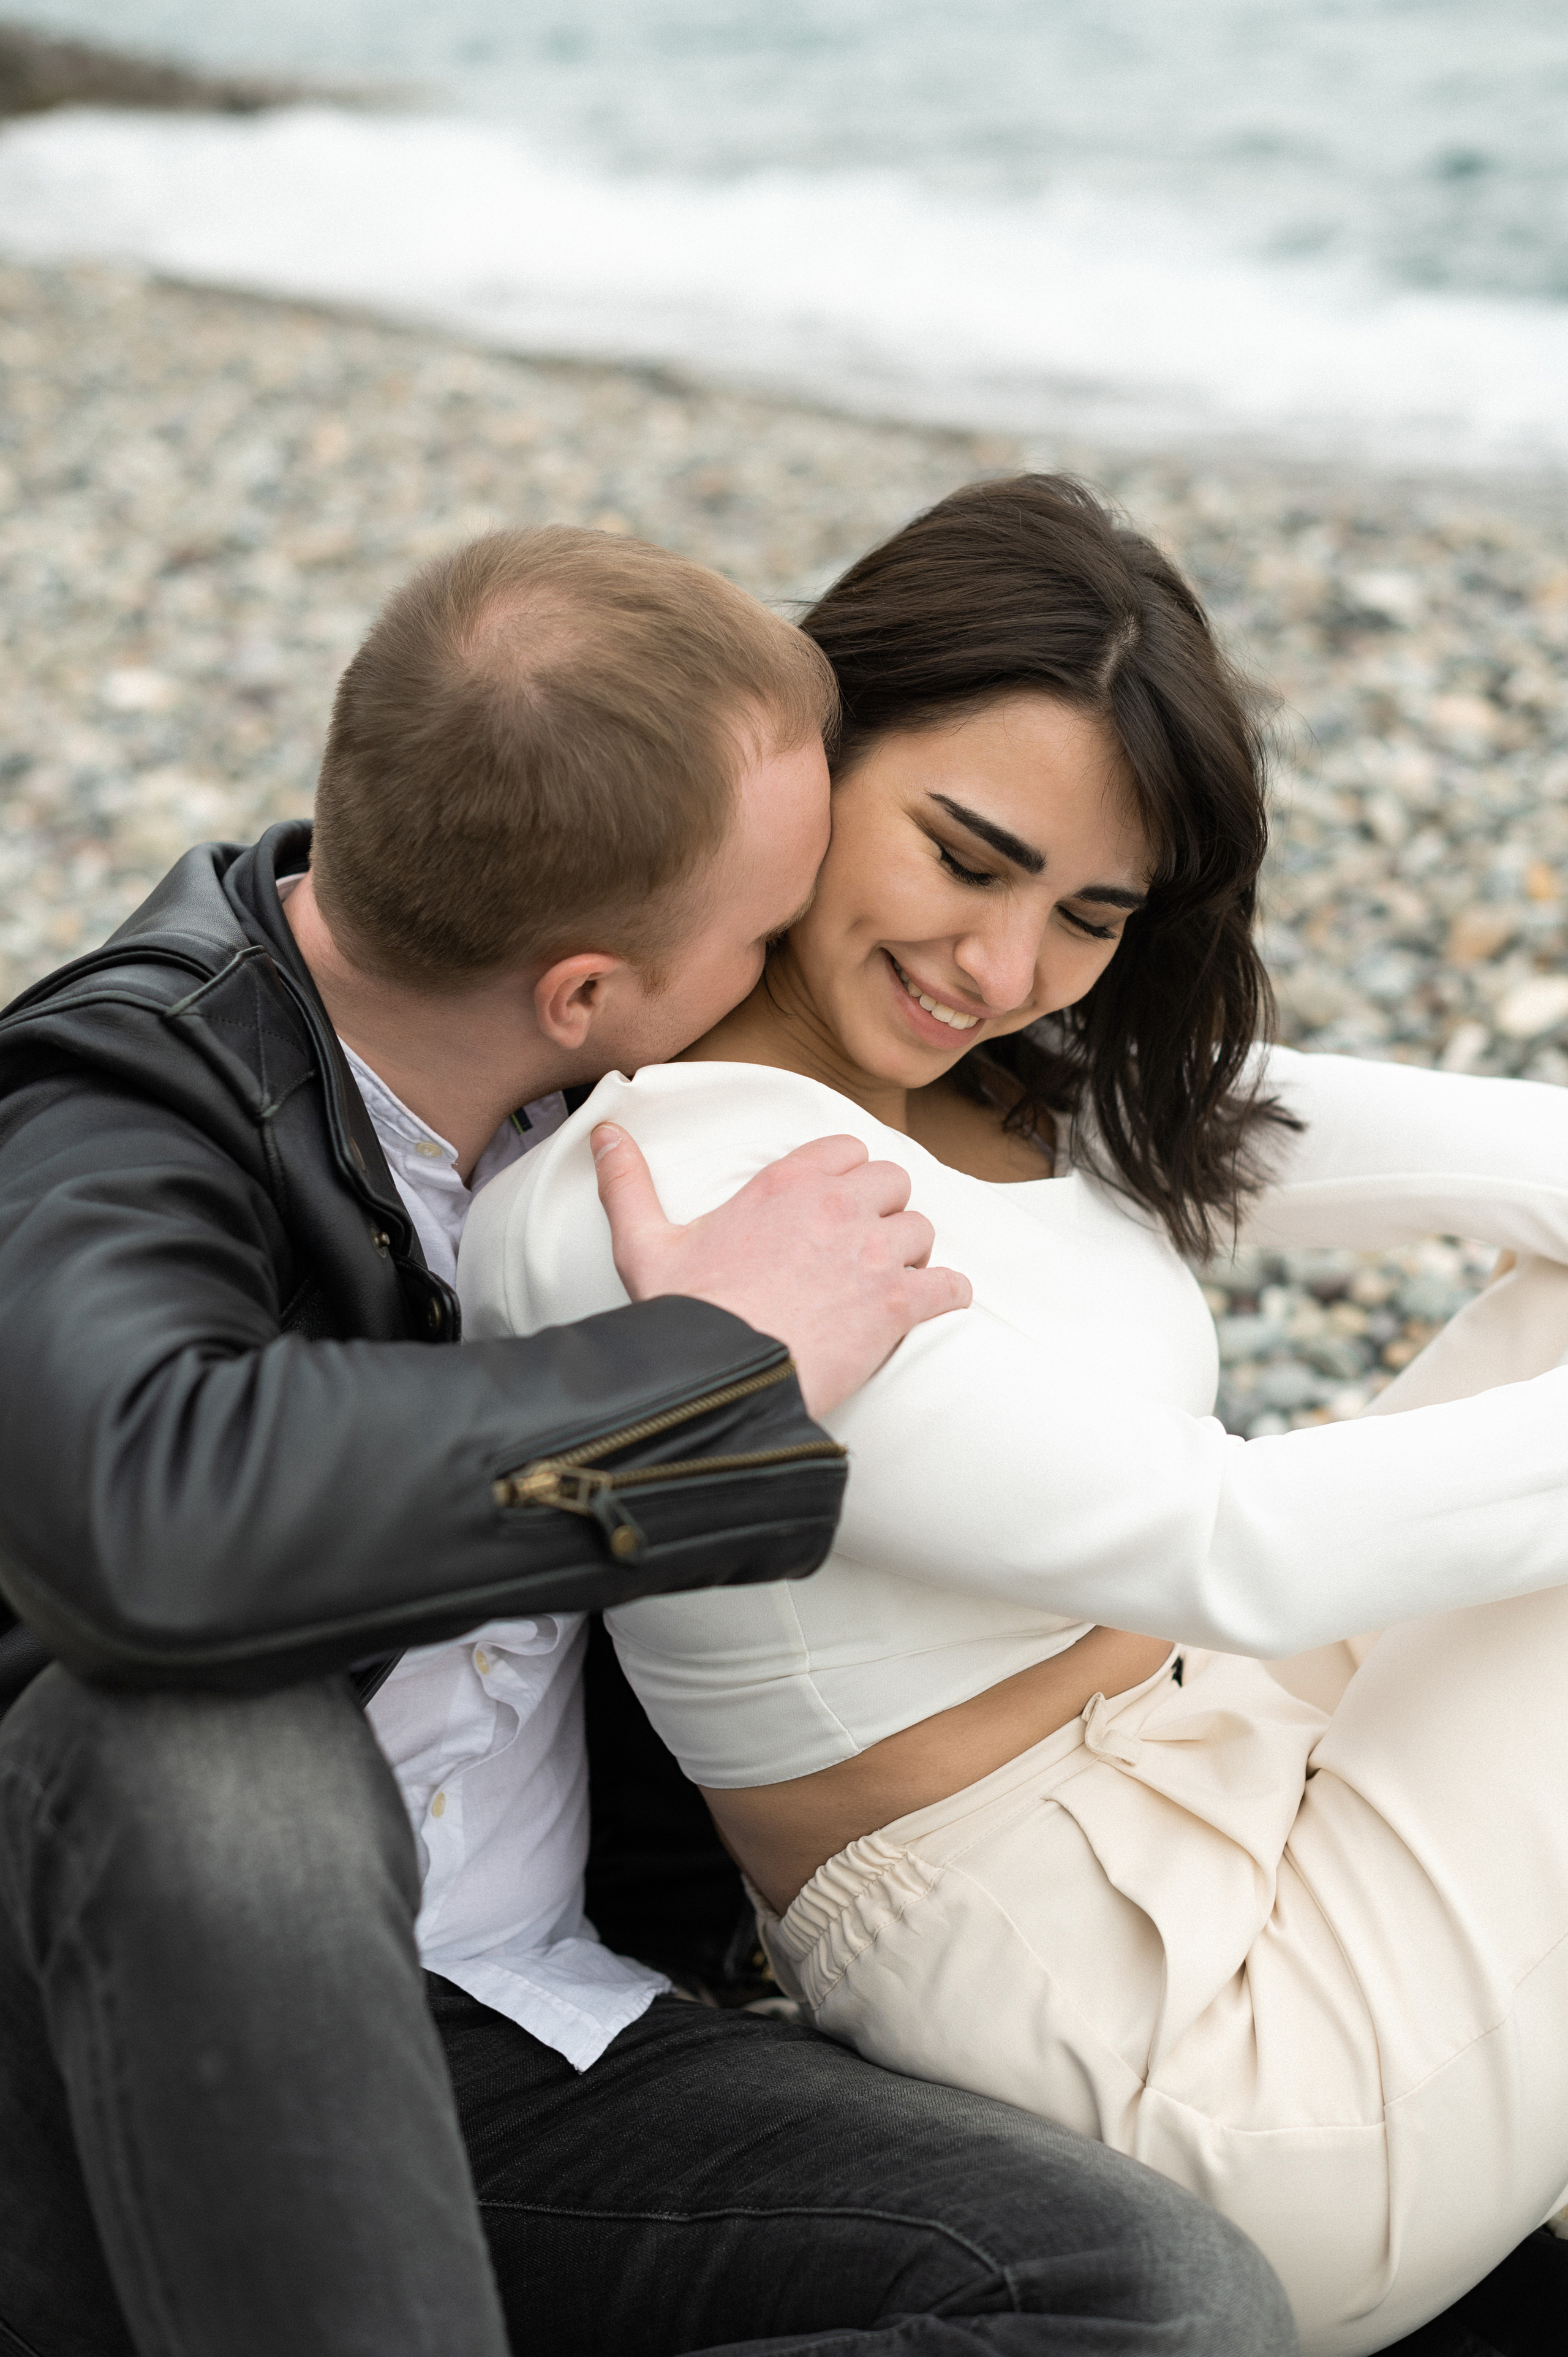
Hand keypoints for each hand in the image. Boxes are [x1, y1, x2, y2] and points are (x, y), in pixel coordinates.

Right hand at [591, 1124, 970, 1417]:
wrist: (718, 1378)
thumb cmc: (685, 1313)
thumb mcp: (645, 1243)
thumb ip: (629, 1183)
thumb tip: (604, 1134)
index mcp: (784, 1184)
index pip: (847, 1149)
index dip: (849, 1175)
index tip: (839, 1202)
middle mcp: (835, 1206)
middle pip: (894, 1182)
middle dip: (885, 1210)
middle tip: (864, 1245)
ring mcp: (870, 1253)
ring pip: (922, 1231)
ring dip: (911, 1255)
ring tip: (888, 1280)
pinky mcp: (896, 1304)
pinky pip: (949, 1286)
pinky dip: (946, 1296)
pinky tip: (932, 1307)